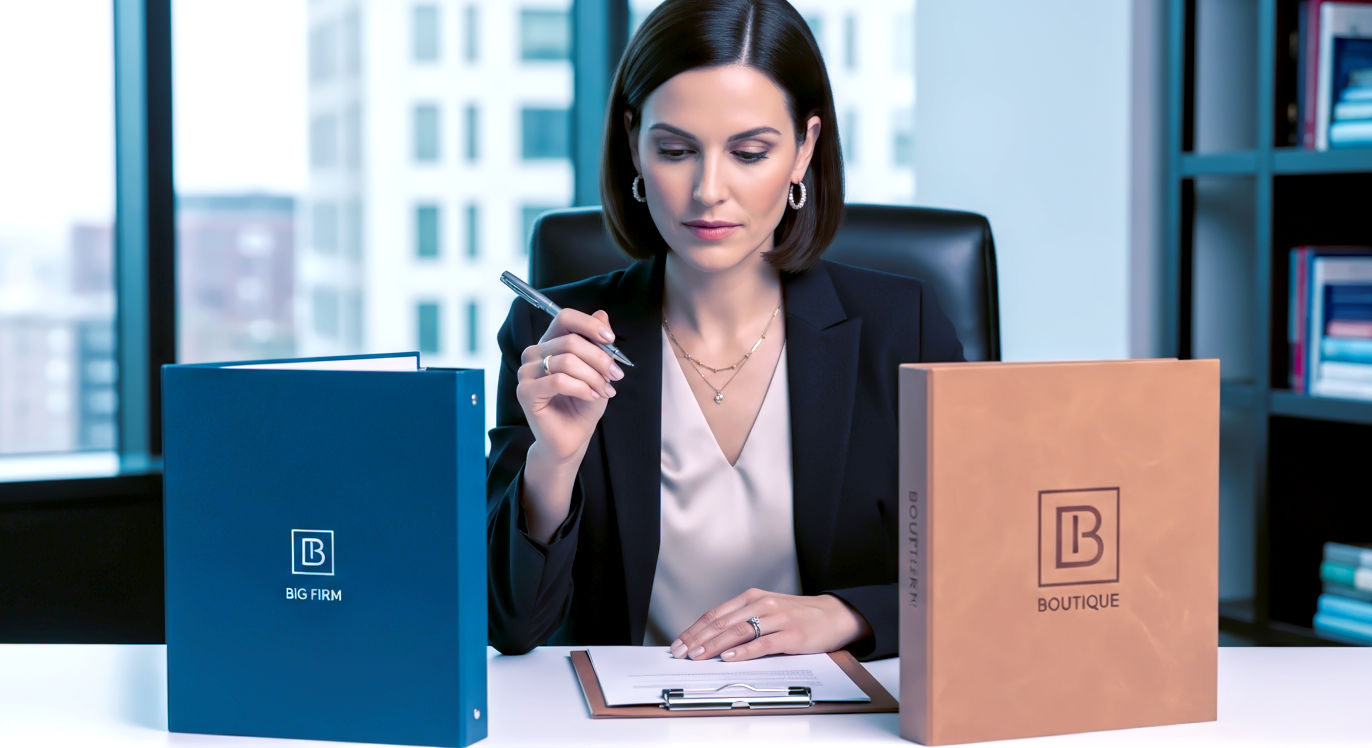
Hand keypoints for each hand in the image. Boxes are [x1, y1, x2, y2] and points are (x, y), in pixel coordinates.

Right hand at [516, 308, 623, 463]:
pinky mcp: (525, 392)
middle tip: (616, 376)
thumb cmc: (583, 405)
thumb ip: (599, 344)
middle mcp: (534, 354)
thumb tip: (602, 314)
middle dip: (599, 359)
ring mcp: (526, 372)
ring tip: (605, 390)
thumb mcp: (598, 371)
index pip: (564, 318)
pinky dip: (581, 388)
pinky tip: (591, 396)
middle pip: (570, 341)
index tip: (611, 339)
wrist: (572, 438)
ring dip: (593, 377)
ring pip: (566, 361)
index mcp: (550, 343)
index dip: (589, 324)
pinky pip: (559, 381)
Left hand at [670, 588, 871, 661]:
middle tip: (681, 653)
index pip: (715, 614)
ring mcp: (776, 618)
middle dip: (698, 639)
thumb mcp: (766, 610)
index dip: (694, 629)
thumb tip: (710, 638)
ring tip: (698, 656)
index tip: (679, 644)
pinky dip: (744, 651)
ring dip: (714, 645)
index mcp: (752, 598)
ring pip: (738, 631)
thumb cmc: (796, 615)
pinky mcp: (790, 634)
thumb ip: (742, 620)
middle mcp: (761, 604)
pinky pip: (763, 643)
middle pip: (722, 622)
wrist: (833, 615)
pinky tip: (730, 657)